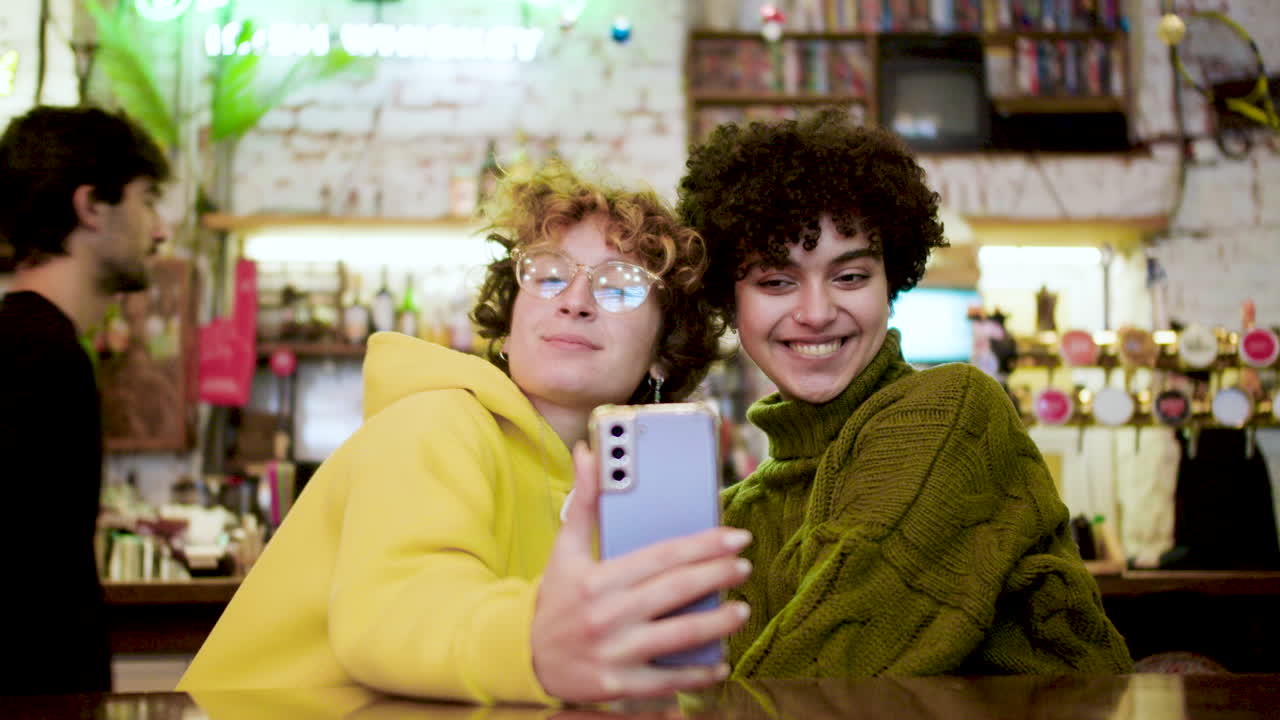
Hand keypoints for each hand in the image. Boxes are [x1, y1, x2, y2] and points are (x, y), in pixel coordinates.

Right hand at [531, 442, 752, 703]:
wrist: (524, 657)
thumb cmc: (555, 598)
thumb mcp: (565, 549)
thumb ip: (583, 501)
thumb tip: (589, 451)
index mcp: (598, 578)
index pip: (661, 556)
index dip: (704, 545)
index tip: (735, 537)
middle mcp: (607, 614)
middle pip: (676, 591)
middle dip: (717, 576)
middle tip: (744, 566)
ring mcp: (613, 652)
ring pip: (678, 636)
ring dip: (717, 624)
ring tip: (741, 610)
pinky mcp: (617, 685)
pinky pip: (667, 681)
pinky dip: (697, 675)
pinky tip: (720, 664)